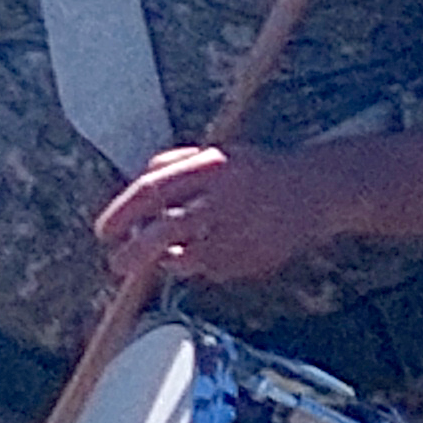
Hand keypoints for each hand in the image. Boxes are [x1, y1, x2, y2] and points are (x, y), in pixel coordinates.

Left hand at [96, 138, 348, 309]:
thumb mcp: (215, 153)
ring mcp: (243, 230)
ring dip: (169, 262)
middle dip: (135, 252)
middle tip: (115, 264)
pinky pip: (216, 270)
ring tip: (165, 258)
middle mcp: (225, 198)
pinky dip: (202, 267)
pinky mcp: (257, 257)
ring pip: (189, 258)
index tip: (104, 232)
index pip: (152, 191)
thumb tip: (135, 184)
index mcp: (211, 167)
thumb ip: (172, 164)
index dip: (121, 213)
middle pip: (167, 230)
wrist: (318, 190)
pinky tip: (209, 254)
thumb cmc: (256, 171)